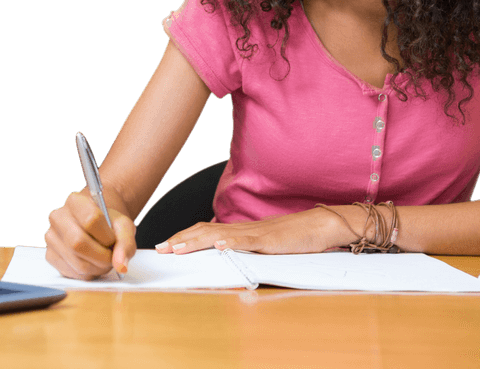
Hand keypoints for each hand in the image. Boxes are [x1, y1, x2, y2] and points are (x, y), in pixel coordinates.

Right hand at [45, 190, 136, 279]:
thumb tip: (120, 265)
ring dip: (97, 268)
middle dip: (102, 257)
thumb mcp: (123, 226)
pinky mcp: (50, 255)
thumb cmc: (108, 223)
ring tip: (103, 259)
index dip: (106, 236)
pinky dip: (88, 273)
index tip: (113, 240)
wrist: (95, 224)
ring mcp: (51, 237)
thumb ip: (125, 243)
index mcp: (75, 201)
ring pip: (77, 263)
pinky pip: (72, 273)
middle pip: (78, 244)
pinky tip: (92, 263)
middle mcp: (58, 217)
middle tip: (111, 257)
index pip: (91, 220)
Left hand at [153, 208, 347, 254]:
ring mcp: (254, 234)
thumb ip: (243, 248)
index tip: (165, 246)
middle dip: (180, 240)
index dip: (184, 237)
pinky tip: (219, 246)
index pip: (205, 231)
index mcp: (239, 231)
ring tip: (178, 248)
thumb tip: (224, 254)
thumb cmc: (292, 237)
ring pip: (219, 235)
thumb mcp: (262, 245)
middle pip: (205, 231)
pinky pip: (248, 241)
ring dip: (196, 241)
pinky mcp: (269, 240)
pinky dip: (231, 243)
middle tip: (160, 249)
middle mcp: (242, 229)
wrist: (319, 225)